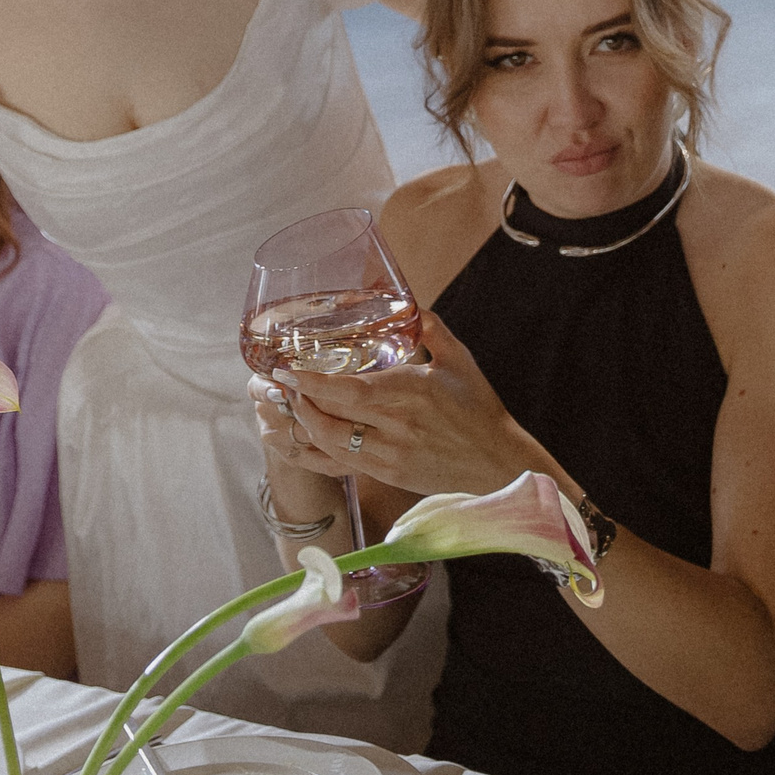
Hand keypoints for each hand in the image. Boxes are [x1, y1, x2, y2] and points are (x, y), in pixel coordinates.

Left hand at [270, 312, 550, 499]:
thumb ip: (428, 326)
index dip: (312, 382)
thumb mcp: (458, 359)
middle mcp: (397, 427)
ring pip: (330, 445)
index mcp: (412, 393)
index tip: (286, 369)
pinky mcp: (387, 475)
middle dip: (297, 400)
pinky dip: (312, 452)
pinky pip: (339, 467)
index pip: (350, 390)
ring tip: (285, 403)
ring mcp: (390, 456)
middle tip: (277, 381)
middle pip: (331, 419)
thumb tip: (405, 298)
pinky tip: (296, 438)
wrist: (497, 463)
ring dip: (302, 424)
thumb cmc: (479, 410)